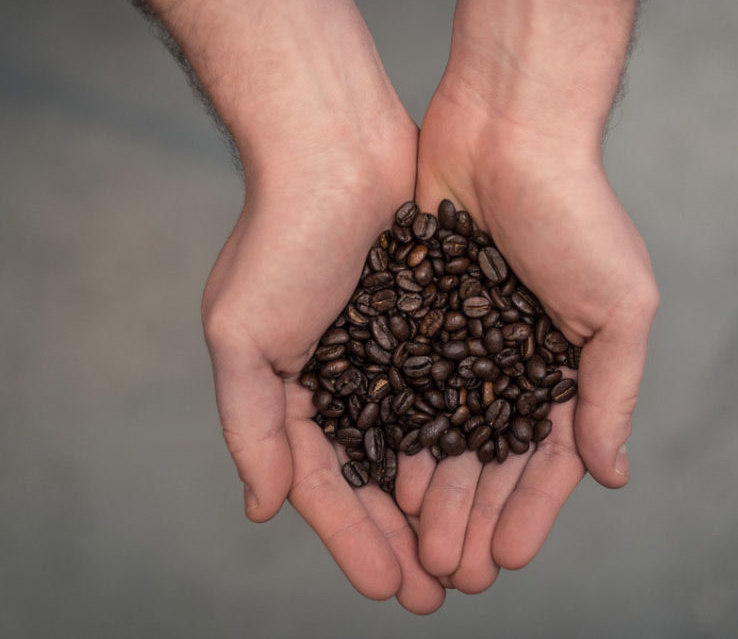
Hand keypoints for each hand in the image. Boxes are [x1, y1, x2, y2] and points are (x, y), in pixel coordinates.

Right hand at [201, 126, 445, 612]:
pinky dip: (473, 436)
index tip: (391, 588)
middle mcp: (344, 379)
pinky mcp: (436, 319)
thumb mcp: (242, 336)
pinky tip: (496, 476)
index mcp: (292, 391)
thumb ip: (251, 424)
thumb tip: (263, 509)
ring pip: (425, 444)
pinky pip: (459, 392)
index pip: (325, 485)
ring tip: (475, 555)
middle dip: (407, 537)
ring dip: (446, 500)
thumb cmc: (281, 236)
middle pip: (380, 477)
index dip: (355, 539)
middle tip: (440, 594)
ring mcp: (392, 351)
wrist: (335, 144)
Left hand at [394, 88, 658, 591]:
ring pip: (443, 434)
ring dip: (434, 492)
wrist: (507, 128)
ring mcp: (462, 341)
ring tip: (417, 544)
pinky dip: (398, 434)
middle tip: (451, 575)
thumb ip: (613, 390)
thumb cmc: (576, 212)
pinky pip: (404, 388)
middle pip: (490, 459)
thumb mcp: (620, 305)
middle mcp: (514, 360)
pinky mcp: (415, 316)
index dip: (530, 511)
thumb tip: (611, 475)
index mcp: (568, 364)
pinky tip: (386, 479)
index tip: (504, 558)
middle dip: (474, 517)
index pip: (549, 457)